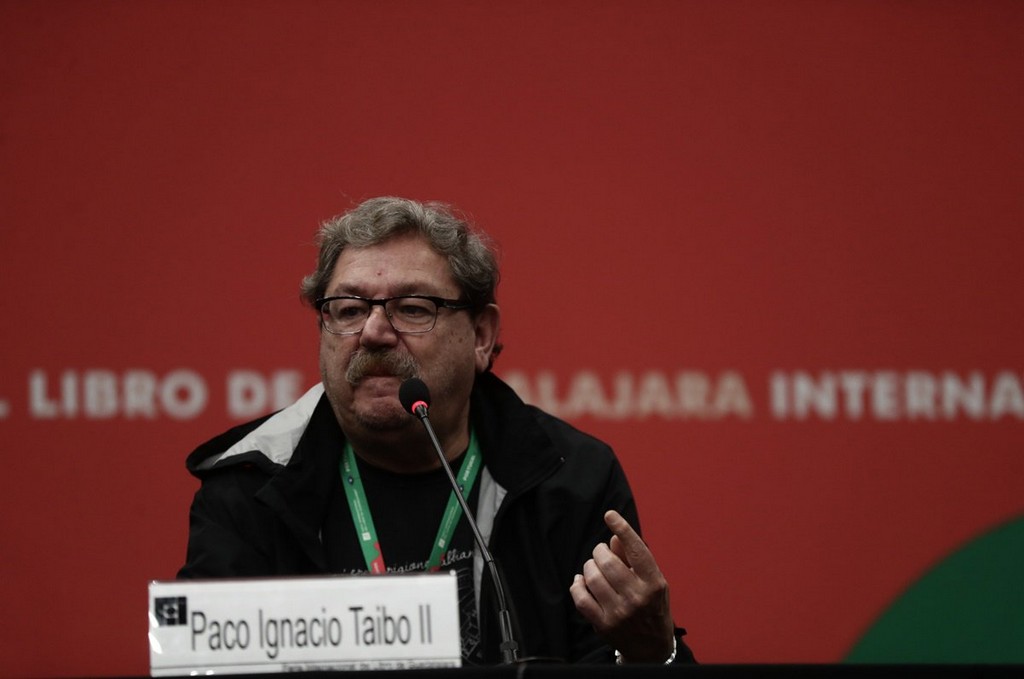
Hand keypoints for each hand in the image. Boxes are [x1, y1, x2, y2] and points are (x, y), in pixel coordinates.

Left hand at [569, 510, 675, 662]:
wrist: (652, 648)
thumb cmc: (652, 607)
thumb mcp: (653, 582)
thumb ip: (634, 559)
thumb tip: (614, 536)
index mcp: (654, 584)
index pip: (637, 551)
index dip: (623, 529)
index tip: (610, 515)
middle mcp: (638, 598)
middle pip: (608, 562)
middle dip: (599, 552)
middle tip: (601, 553)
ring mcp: (620, 613)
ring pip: (593, 578)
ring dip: (589, 567)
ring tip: (594, 568)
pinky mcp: (604, 625)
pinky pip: (581, 598)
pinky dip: (577, 586)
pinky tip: (581, 582)